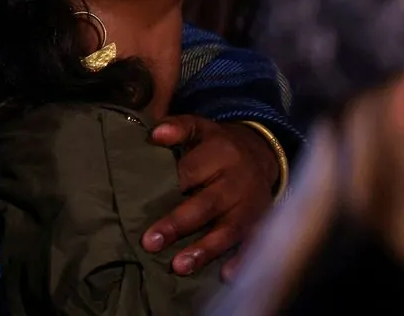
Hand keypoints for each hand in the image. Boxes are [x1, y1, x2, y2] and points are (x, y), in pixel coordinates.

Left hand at [144, 116, 278, 276]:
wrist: (262, 155)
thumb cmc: (218, 146)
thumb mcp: (201, 128)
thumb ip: (179, 127)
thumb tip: (155, 134)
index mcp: (220, 153)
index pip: (190, 171)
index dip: (167, 186)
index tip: (141, 201)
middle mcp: (237, 180)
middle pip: (207, 204)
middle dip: (178, 224)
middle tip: (150, 242)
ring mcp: (251, 205)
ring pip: (229, 229)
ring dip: (205, 249)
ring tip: (179, 266)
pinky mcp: (261, 223)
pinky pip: (253, 244)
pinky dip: (241, 260)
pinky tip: (226, 275)